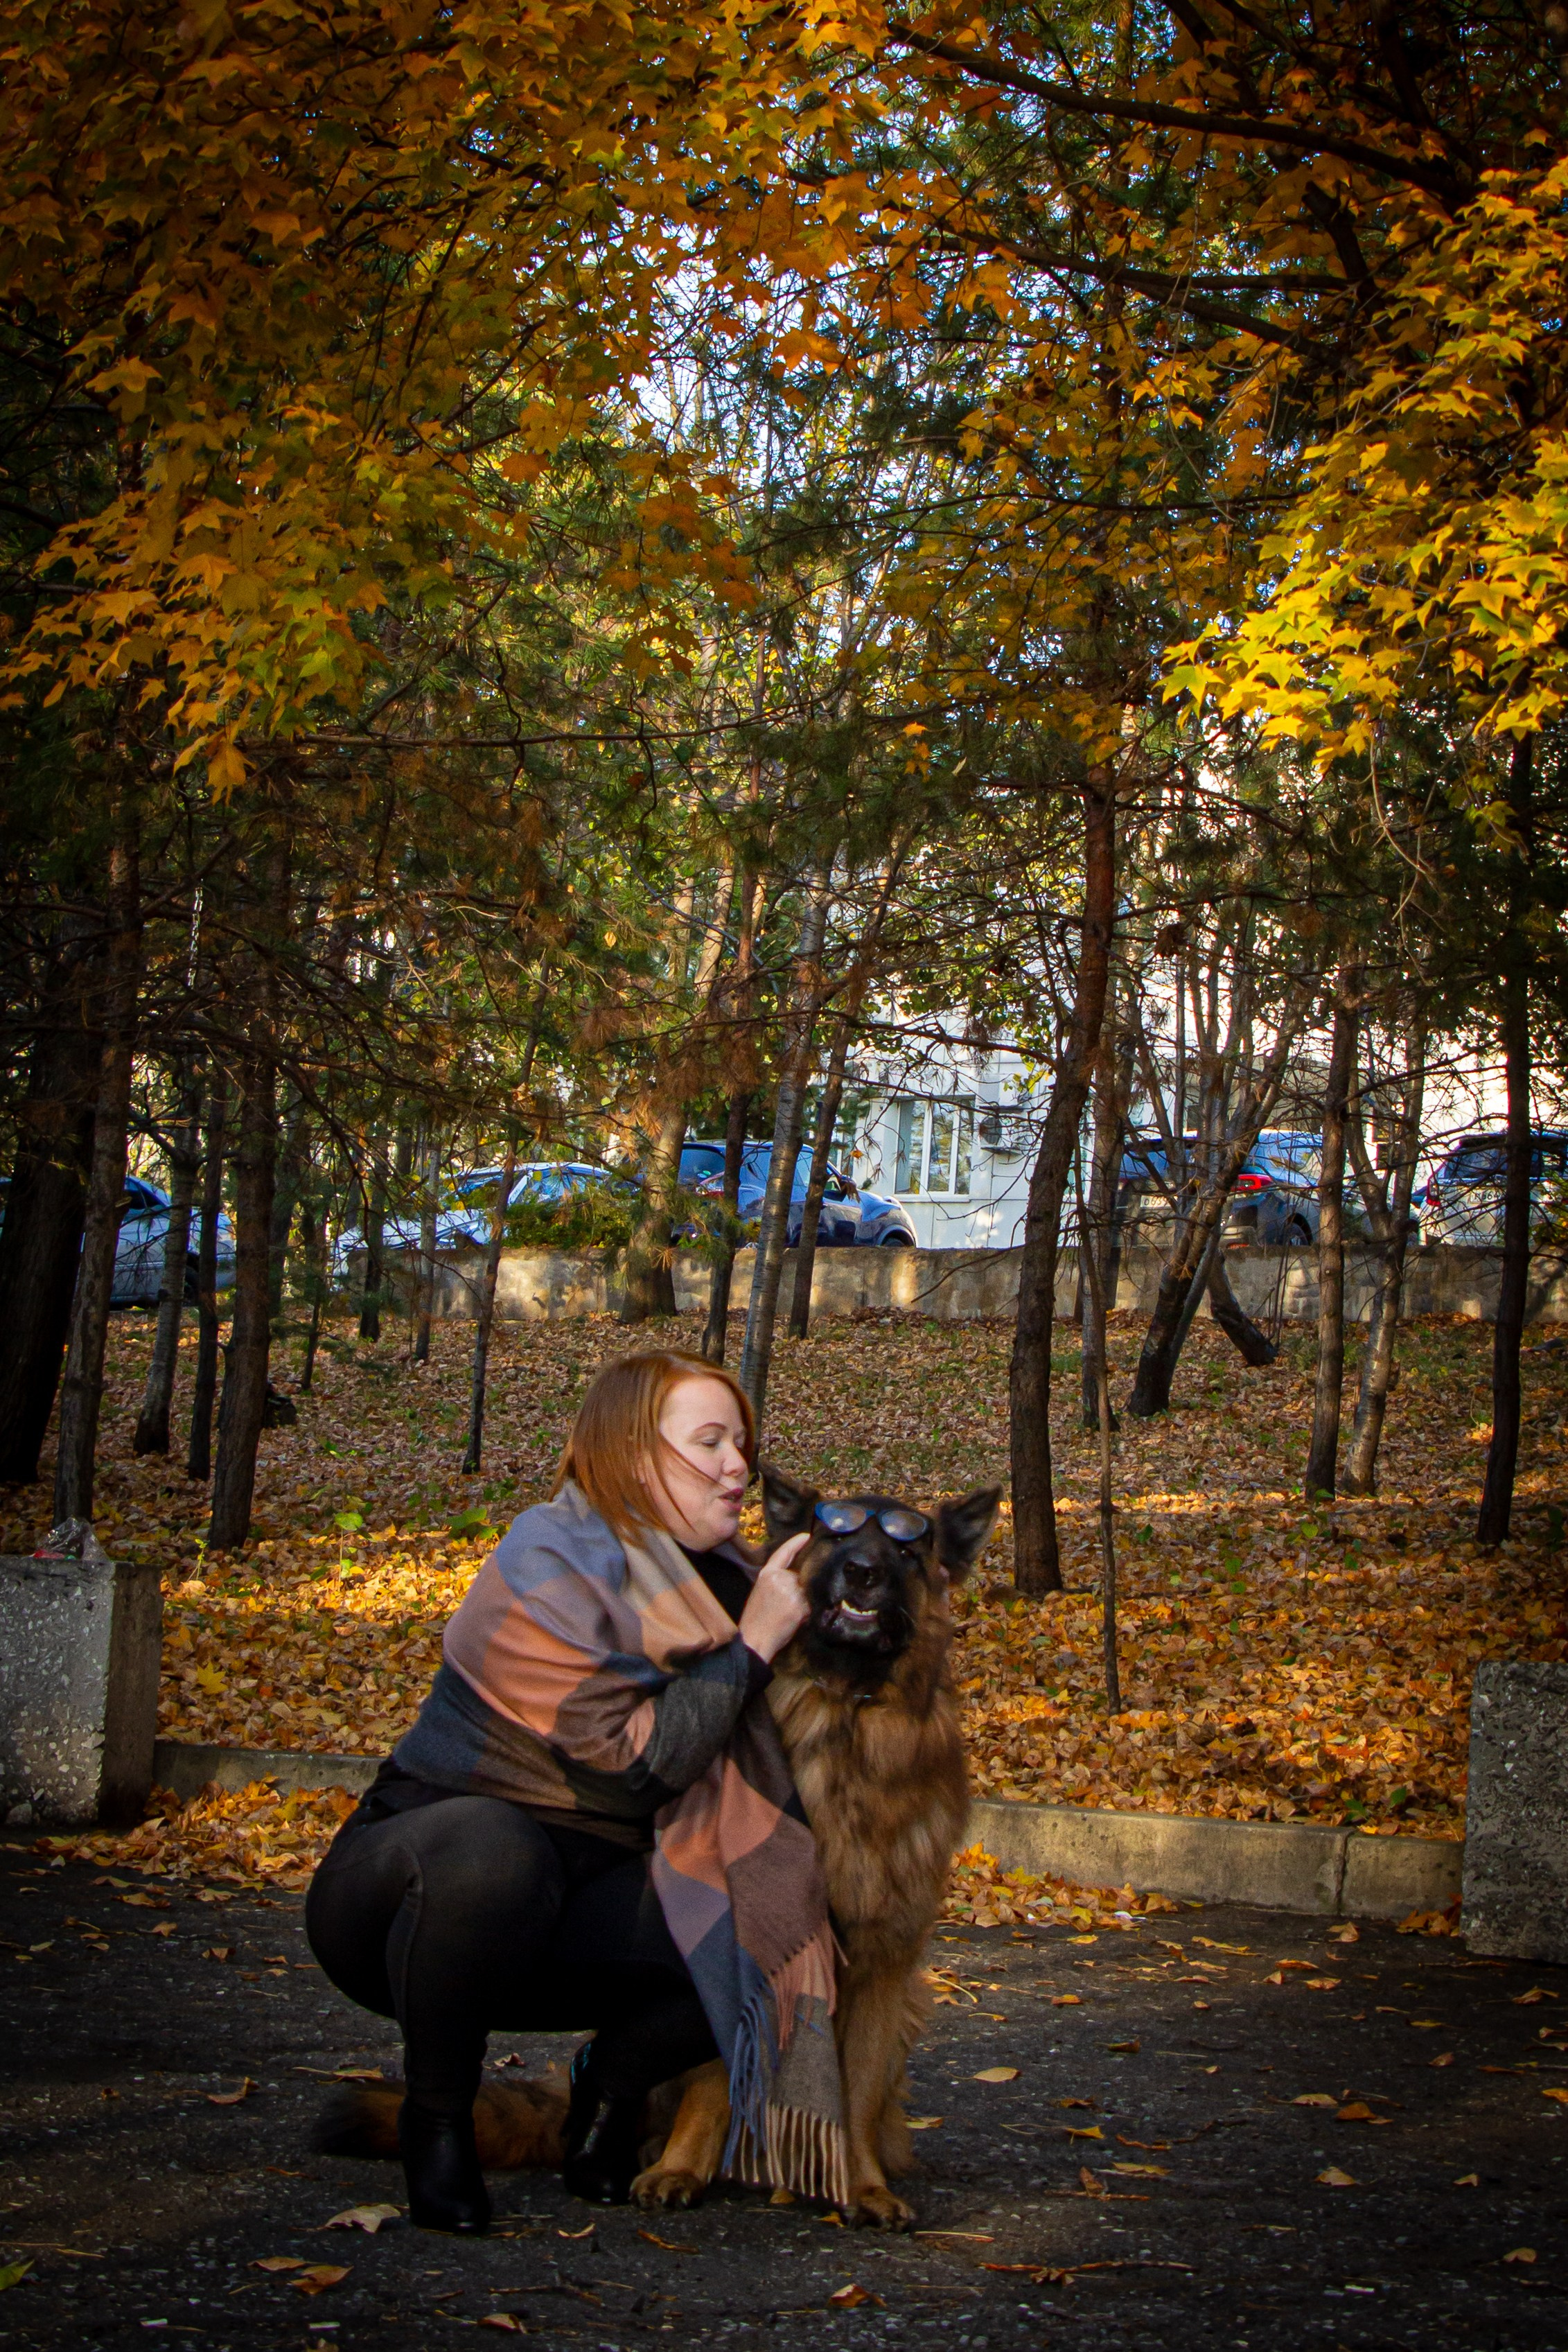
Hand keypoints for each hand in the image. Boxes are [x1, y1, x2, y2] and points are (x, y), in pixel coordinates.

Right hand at [737, 1531, 812, 1662]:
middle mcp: (780, 1579)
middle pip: (799, 1576)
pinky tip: (794, 1620)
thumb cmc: (756, 1619)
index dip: (796, 1543)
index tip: (807, 1536)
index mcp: (767, 1574)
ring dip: (803, 1602)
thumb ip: (777, 1581)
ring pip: (806, 1591)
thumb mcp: (761, 1591)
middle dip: (799, 1588)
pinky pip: (810, 1605)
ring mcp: (791, 1591)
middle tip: (786, 1606)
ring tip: (788, 1615)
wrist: (755, 1639)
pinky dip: (806, 1613)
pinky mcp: (800, 1605)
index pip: (784, 1553)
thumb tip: (796, 1577)